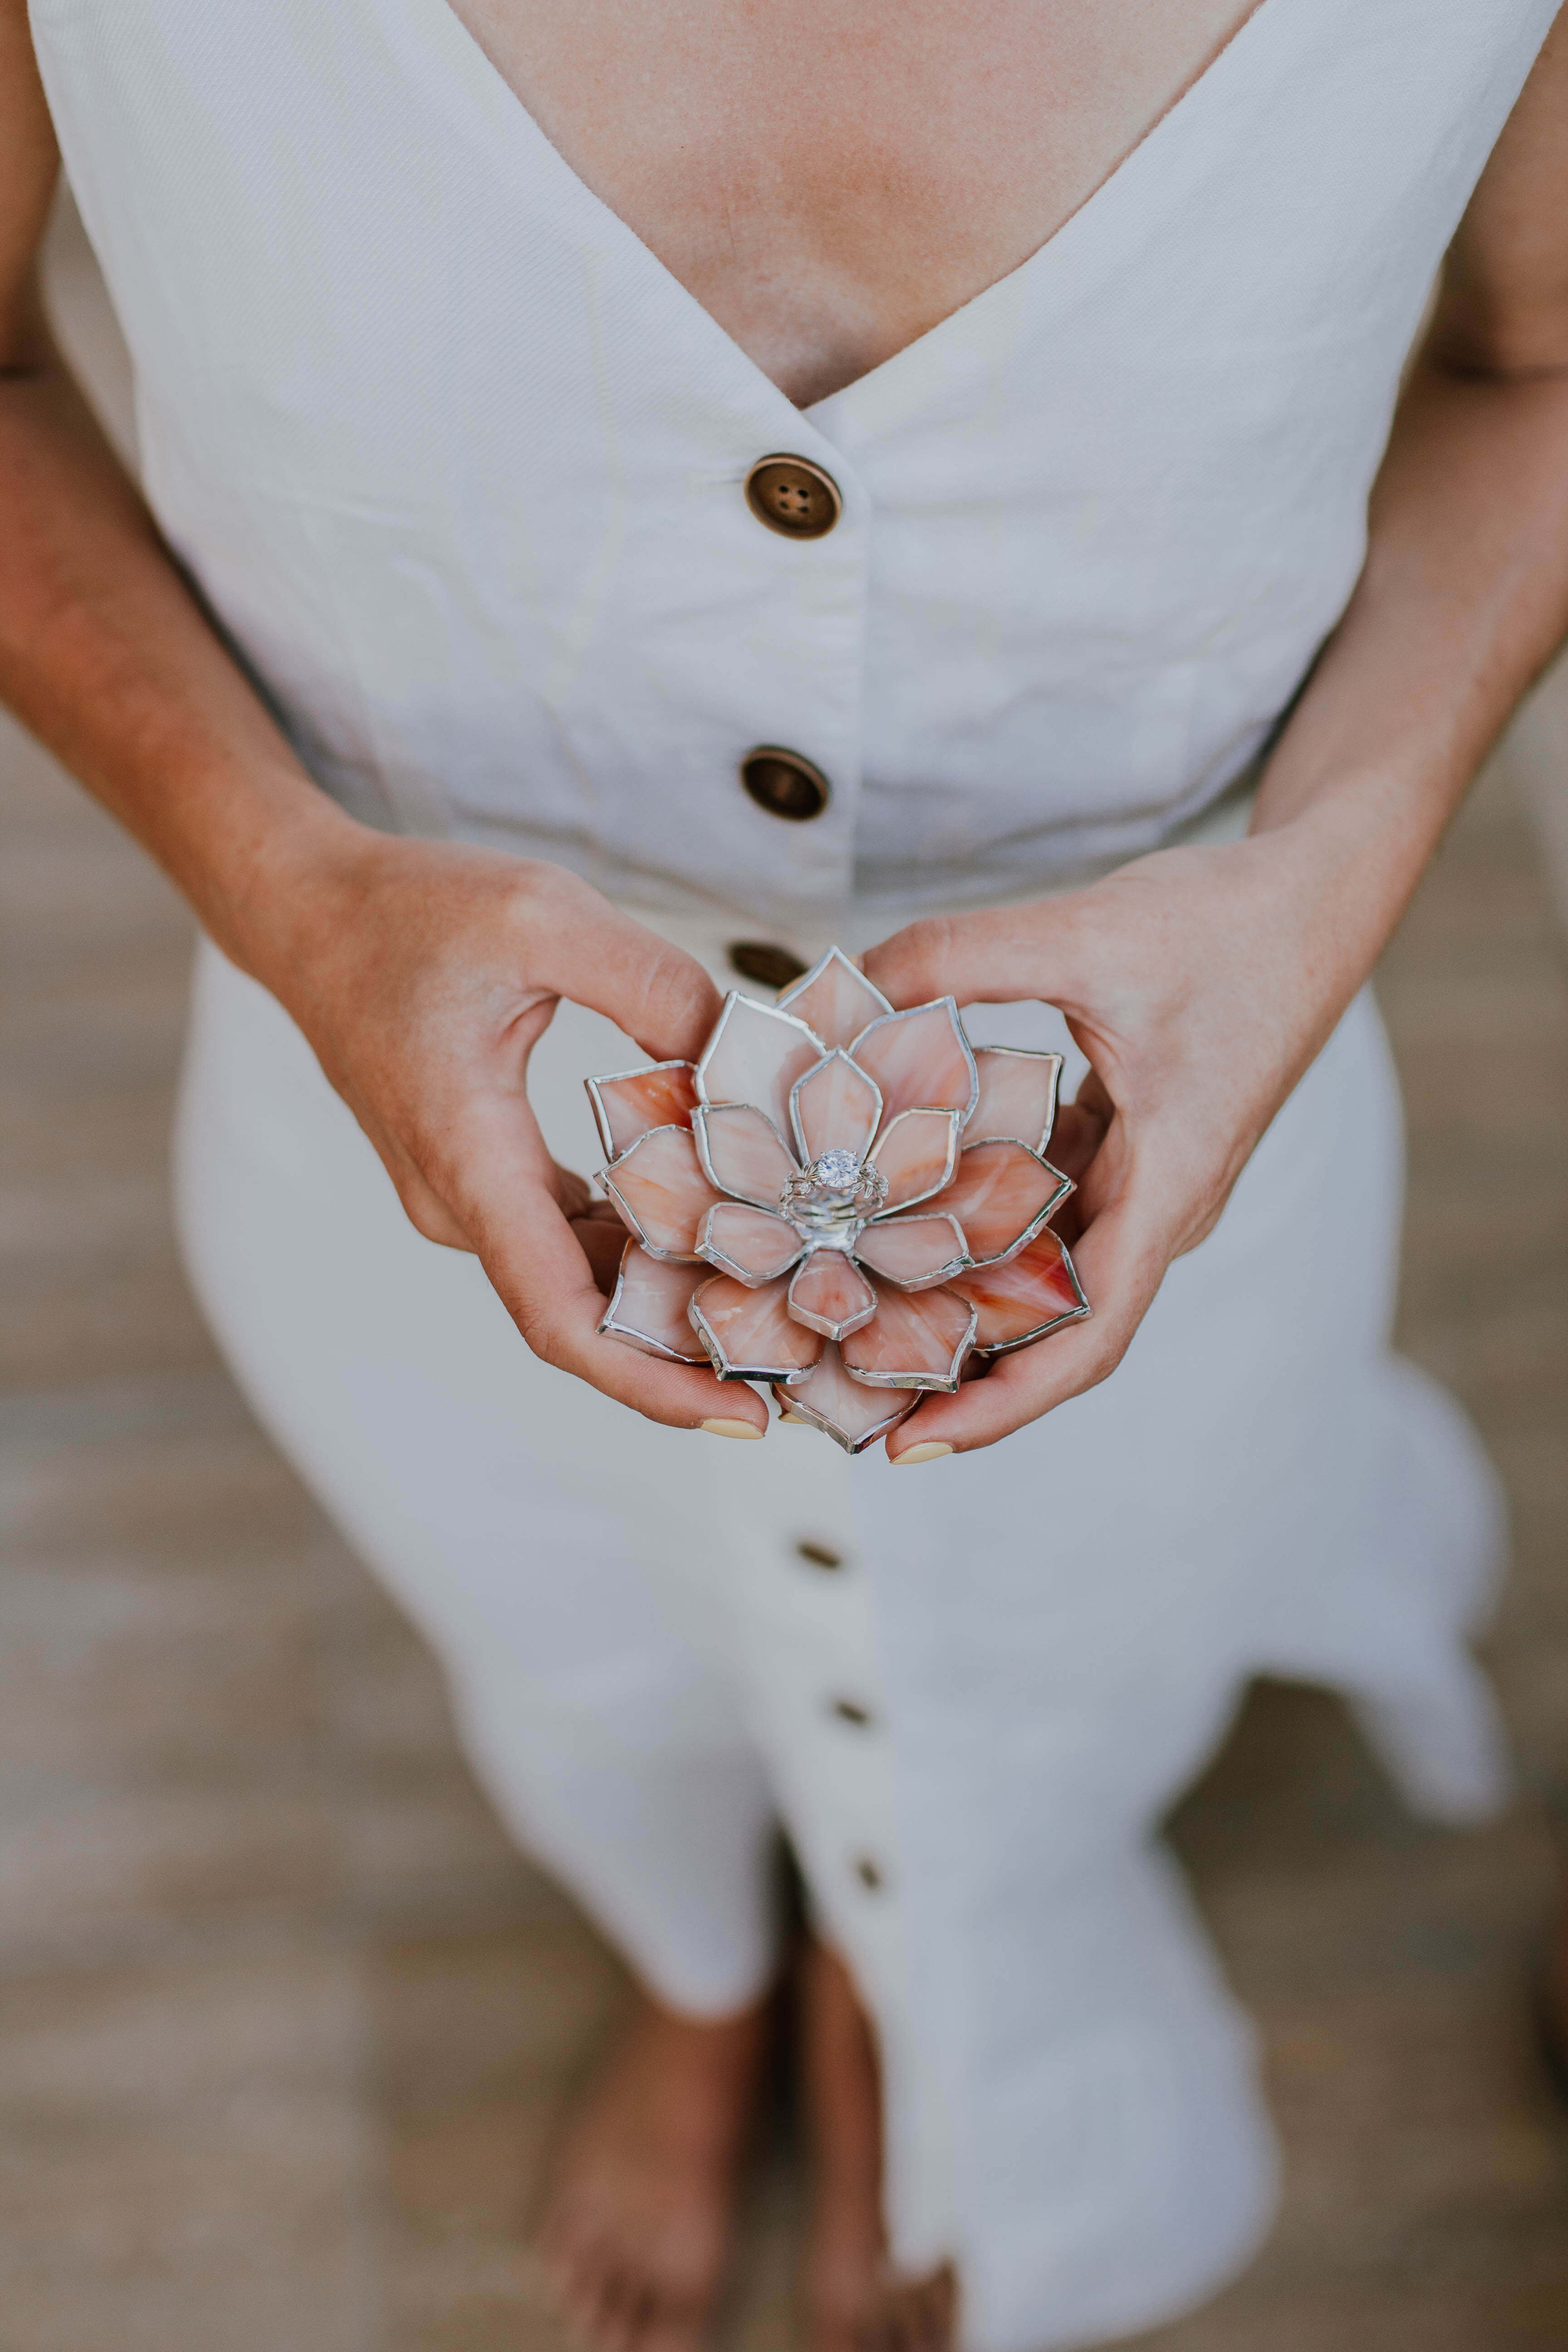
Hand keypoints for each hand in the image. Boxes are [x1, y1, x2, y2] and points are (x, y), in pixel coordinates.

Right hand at [250, 833, 770, 1435]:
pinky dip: (645, 1241)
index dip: (651, 1383)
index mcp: (470, 1157)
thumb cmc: (411, 910)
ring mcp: (468, 1195)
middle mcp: (463, 1201)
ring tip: (789, 1294)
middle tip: (810, 1352)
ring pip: (584, 1278)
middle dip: (693, 1349)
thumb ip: (656, 984)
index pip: (558, 1319)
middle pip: (587, 1316)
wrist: (313, 911)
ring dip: (674, 1294)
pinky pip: (572, 1235)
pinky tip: (727, 1222)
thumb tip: (750, 1053)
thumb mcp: (544, 915)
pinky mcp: (485, 1174)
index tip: (739, 1415)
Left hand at [860, 828, 1361, 1456]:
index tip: (917, 1442)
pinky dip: (972, 1212)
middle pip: (1052, 1324)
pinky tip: (888, 1207)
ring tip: (850, 1316)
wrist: (1315, 891)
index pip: (1088, 1338)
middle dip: (954, 1366)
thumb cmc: (1232, 923)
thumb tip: (831, 988)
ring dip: (958, 1294)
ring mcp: (1142, 1176)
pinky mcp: (1123, 1140)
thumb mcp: (1085, 932)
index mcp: (1170, 1190)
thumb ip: (955, 956)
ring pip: (1041, 1263)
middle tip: (843, 1389)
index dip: (1003, 1403)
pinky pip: (1040, 1203)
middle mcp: (1157, 1204)